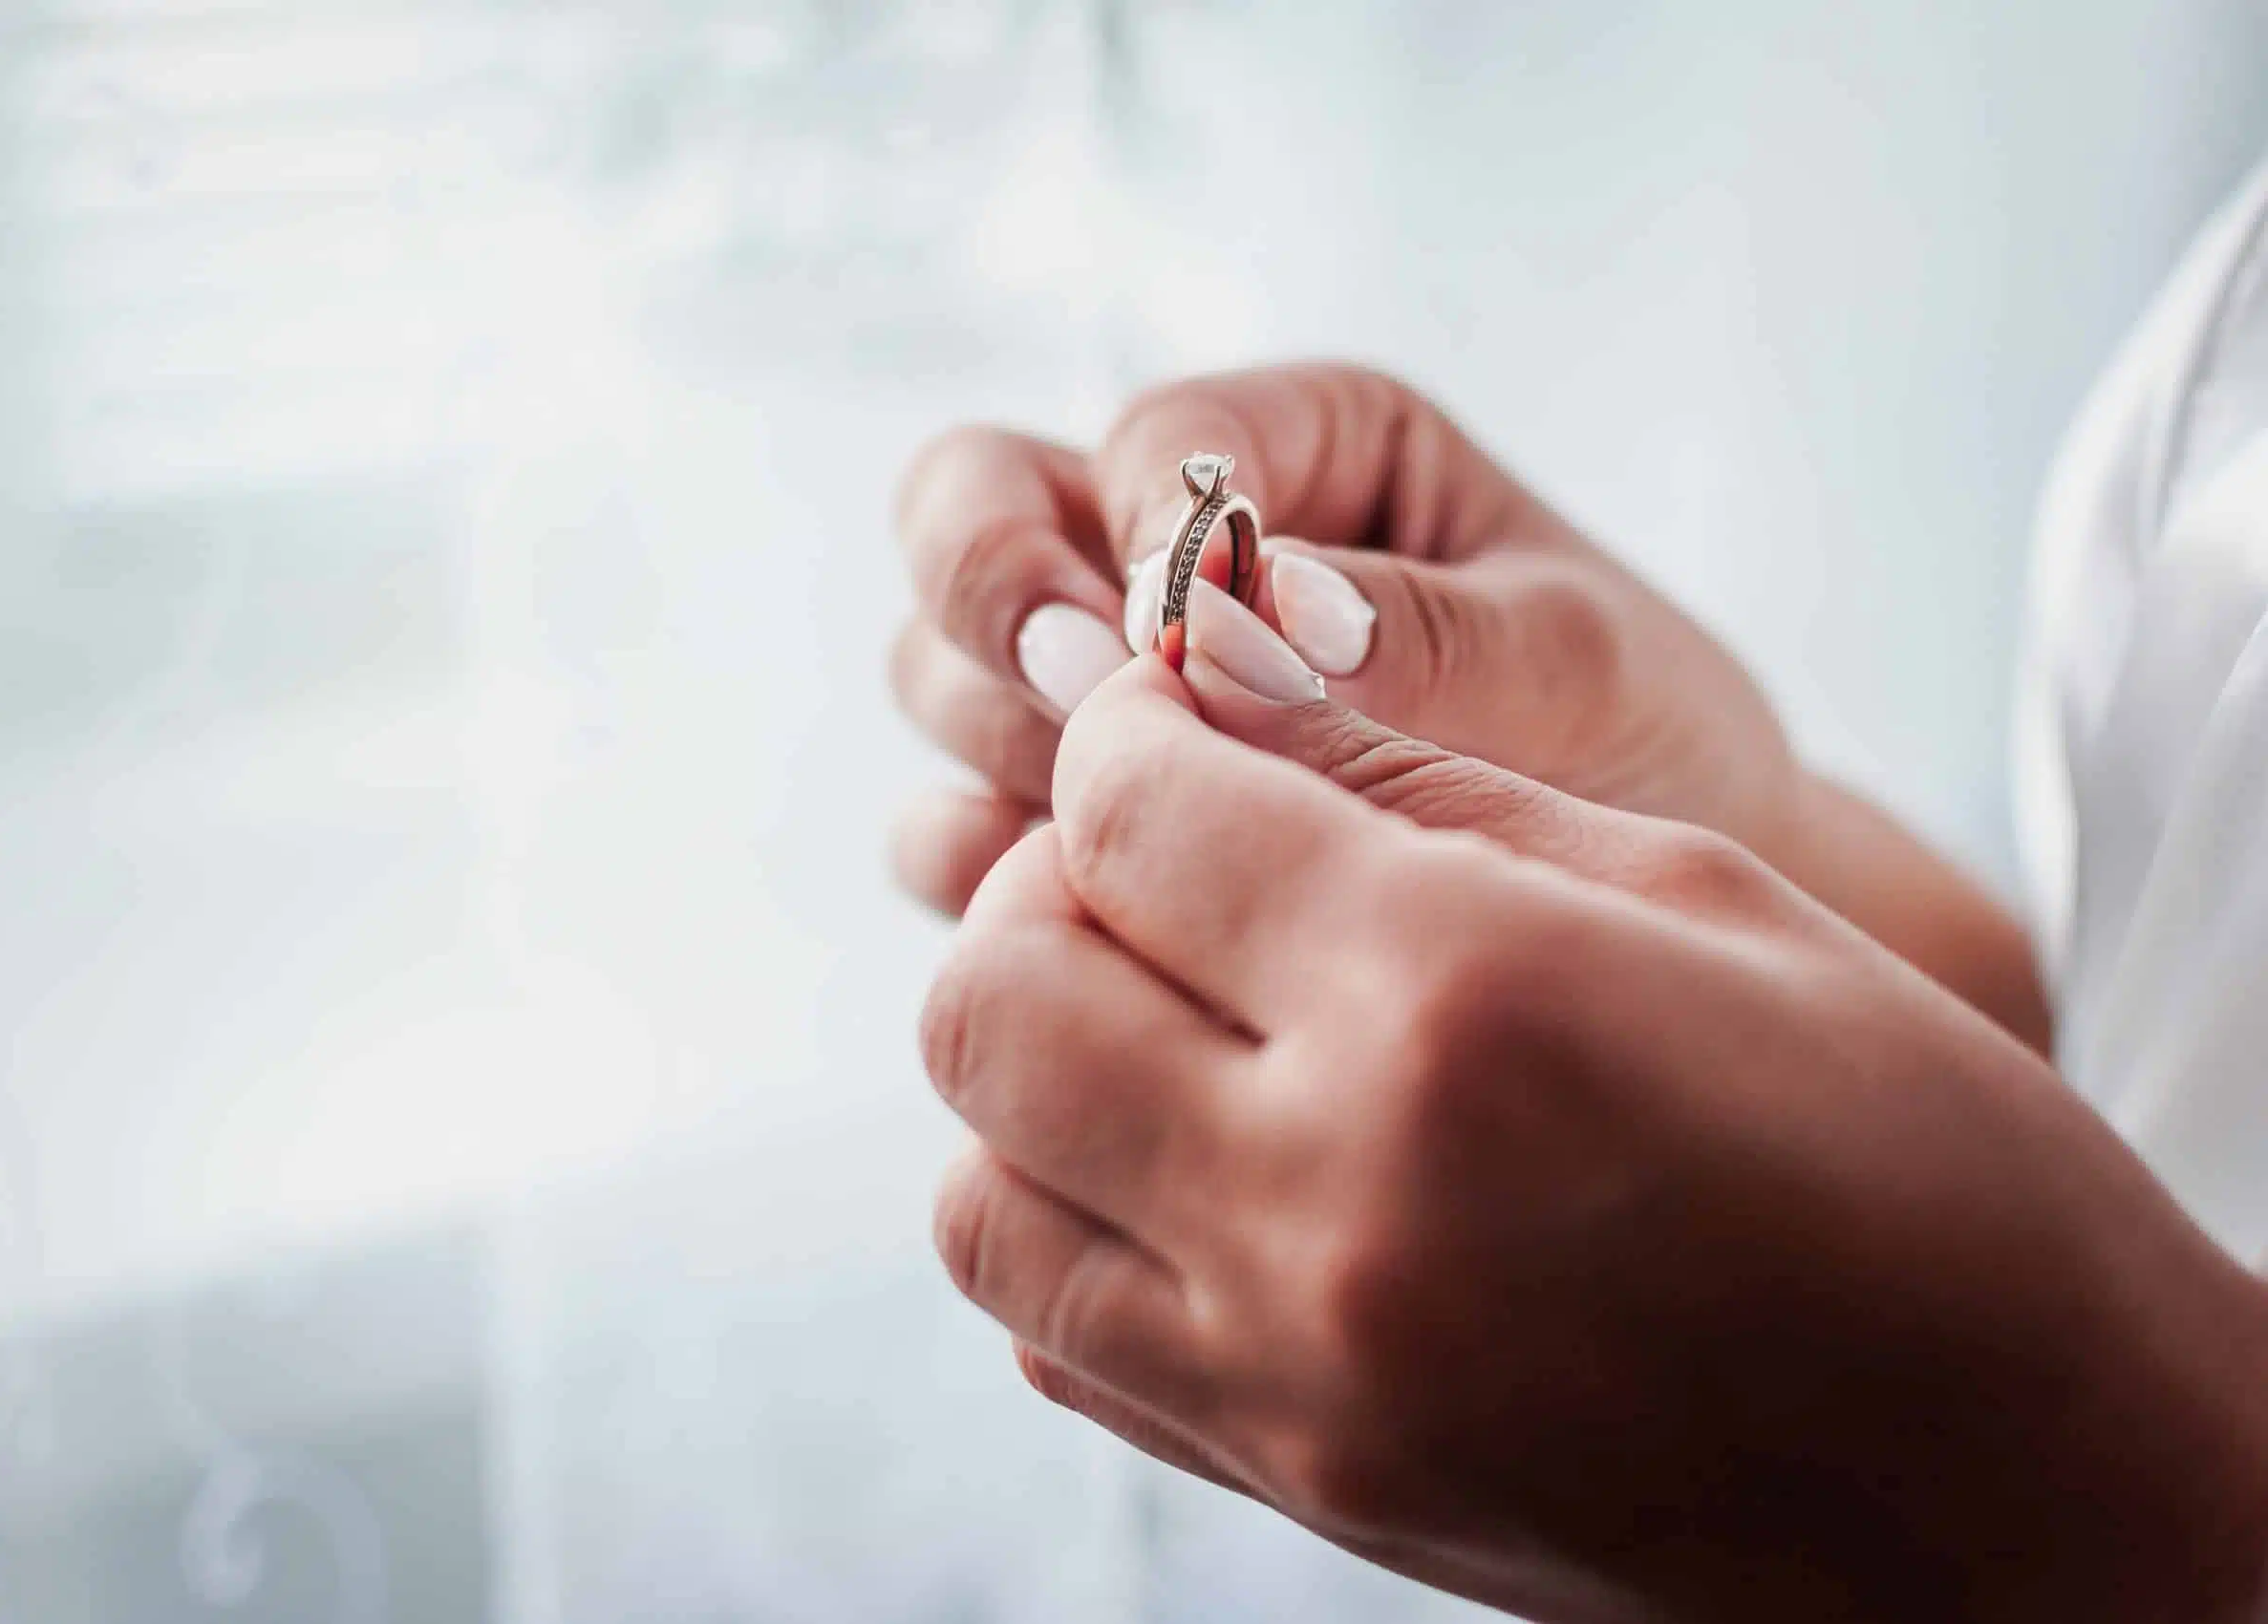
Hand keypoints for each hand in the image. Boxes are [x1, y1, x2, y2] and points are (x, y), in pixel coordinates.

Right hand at [888, 365, 2045, 1047]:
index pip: (1154, 442)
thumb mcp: (1574, 661)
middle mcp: (1173, 555)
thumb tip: (1230, 622)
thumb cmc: (1641, 747)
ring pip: (934, 667)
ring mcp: (1106, 692)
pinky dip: (988, 864)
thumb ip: (1408, 628)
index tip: (1187, 634)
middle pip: (970, 508)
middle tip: (1085, 696)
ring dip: (992, 735)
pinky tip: (1086, 917)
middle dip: (996, 597)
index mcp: (1301, 449)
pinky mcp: (1075, 823)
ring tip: (1109, 823)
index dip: (1144, 529)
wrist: (1651, 913)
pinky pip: (952, 827)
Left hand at [922, 631, 2267, 1622]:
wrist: (2025, 1499)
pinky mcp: (1290, 1486)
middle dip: (1042, 882)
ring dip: (1031, 1066)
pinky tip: (1194, 1166)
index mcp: (1454, 1004)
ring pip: (972, 1181)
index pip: (1131, 810)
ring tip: (1167, 1023)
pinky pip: (1049, 1334)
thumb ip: (1412, 778)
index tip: (1175, 717)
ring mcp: (1290, 1378)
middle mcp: (1329, 1204)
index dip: (1131, 725)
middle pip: (992, 994)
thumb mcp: (1696, 893)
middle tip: (1158, 861)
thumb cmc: (1922, 1166)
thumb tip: (1208, 685)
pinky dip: (1069, 1221)